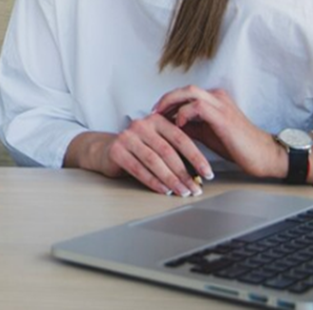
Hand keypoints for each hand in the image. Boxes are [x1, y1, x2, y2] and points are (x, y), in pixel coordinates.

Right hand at [74, 112, 212, 196]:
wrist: (105, 149)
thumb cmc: (138, 147)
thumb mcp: (158, 142)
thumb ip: (175, 149)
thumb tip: (200, 171)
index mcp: (157, 120)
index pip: (181, 138)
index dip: (196, 157)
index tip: (207, 173)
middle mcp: (141, 125)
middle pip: (168, 151)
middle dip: (184, 173)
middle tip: (195, 187)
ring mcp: (127, 137)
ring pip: (154, 161)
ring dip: (171, 180)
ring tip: (182, 191)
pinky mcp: (116, 150)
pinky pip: (139, 169)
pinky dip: (154, 182)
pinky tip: (164, 190)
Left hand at [154, 86, 283, 179]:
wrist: (263, 155)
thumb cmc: (237, 145)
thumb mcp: (207, 133)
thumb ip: (190, 126)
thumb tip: (169, 125)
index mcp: (214, 99)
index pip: (185, 93)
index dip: (169, 101)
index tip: (156, 113)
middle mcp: (217, 97)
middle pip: (185, 89)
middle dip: (166, 99)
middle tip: (153, 112)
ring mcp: (221, 105)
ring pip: (189, 92)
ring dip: (171, 103)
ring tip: (161, 116)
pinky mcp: (223, 117)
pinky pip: (197, 107)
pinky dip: (184, 113)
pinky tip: (179, 125)